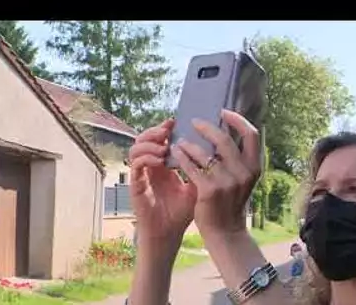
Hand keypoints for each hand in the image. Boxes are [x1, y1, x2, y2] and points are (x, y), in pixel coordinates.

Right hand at [128, 119, 196, 242]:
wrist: (170, 233)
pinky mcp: (136, 185)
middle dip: (155, 130)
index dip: (165, 127)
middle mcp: (151, 166)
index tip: (177, 121)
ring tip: (164, 147)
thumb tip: (219, 148)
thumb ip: (202, 168)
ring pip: (136, 147)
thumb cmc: (183, 211)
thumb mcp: (197, 185)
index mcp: (164, 164)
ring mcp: (142, 175)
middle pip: (144, 137)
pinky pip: (136, 165)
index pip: (160, 138)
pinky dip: (147, 158)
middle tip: (168, 129)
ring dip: (149, 143)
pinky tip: (161, 161)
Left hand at [170, 109, 260, 235]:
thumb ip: (239, 159)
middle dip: (207, 127)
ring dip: (189, 144)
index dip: (237, 120)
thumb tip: (227, 131)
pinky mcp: (209, 191)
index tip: (223, 112)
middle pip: (224, 139)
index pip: (251, 134)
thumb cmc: (231, 202)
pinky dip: (182, 157)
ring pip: (204, 152)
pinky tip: (176, 154)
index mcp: (254, 167)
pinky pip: (192, 167)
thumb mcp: (243, 179)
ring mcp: (227, 182)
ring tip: (179, 142)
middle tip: (194, 122)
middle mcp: (243, 173)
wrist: (225, 232)